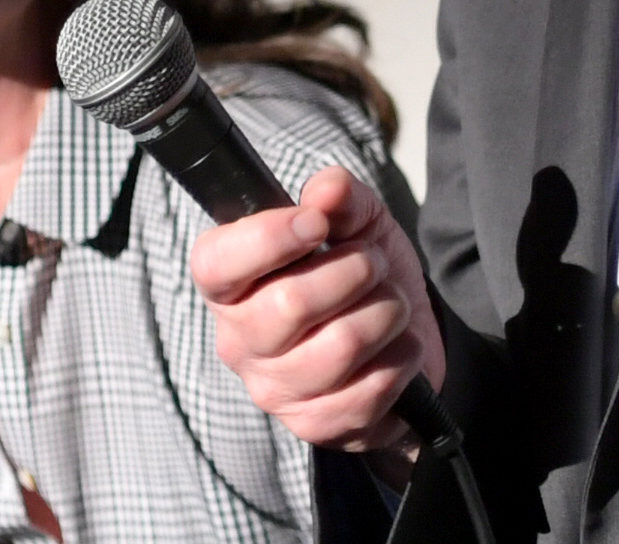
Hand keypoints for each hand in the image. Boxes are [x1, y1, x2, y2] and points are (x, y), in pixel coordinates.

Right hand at [191, 166, 445, 456]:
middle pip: (290, 302)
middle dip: (355, 270)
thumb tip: (327, 191)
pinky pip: (372, 385)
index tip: (315, 223)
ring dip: (387, 312)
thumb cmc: (362, 276)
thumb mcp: (357, 222)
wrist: (401, 340)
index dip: (267, 238)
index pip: (216, 264)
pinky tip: (397, 347)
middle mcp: (239, 340)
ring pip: (341, 344)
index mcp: (231, 284)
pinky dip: (402, 355)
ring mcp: (275, 390)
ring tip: (391, 305)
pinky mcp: (315, 425)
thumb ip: (340, 197)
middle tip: (373, 264)